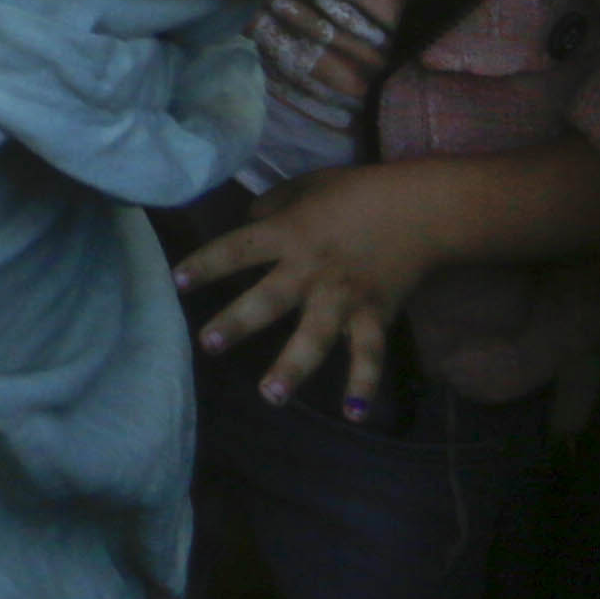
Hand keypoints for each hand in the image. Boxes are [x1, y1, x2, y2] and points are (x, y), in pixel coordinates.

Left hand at [173, 166, 450, 415]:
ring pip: (314, 336)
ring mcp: (343, 296)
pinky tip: (355, 413)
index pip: (238, 249)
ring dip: (292, 368)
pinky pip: (368, 353)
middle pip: (268, 299)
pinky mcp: (374, 314)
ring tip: (271, 396)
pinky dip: (364, 383)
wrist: (423, 207)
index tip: (177, 282)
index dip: (206, 264)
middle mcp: (311, 269)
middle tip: (208, 343)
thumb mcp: (308, 185)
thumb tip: (248, 221)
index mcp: (290, 234)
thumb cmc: (360, 191)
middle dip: (238, 322)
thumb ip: (273, 205)